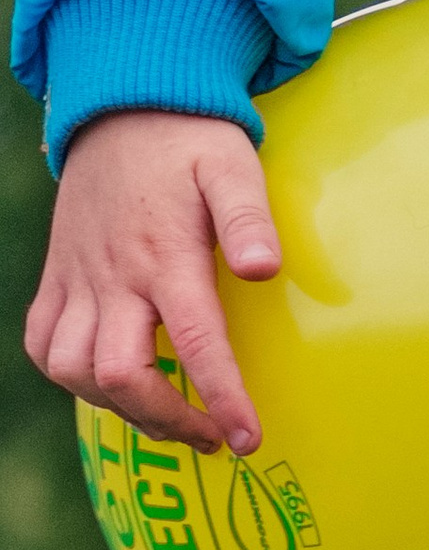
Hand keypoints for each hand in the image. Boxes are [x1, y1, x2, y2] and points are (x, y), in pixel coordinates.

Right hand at [25, 109, 279, 455]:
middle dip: (166, 420)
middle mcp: (115, 275)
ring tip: (166, 417)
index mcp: (166, 253)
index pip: (196, 341)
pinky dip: (68, 375)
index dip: (221, 397)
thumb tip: (264, 272)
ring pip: (72, 369)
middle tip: (212, 437)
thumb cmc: (189, 142)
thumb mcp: (232, 166)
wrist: (122, 110)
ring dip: (118, 406)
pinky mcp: (57, 277)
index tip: (247, 440)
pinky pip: (42, 343)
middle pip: (120, 374)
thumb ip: (249, 219)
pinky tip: (107, 382)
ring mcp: (79, 279)